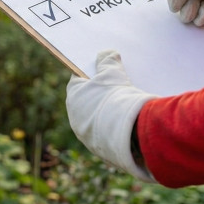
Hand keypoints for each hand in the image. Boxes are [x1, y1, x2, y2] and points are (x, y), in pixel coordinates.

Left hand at [66, 50, 156, 180]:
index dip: (92, 73)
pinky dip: (115, 128)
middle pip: (88, 100)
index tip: (102, 69)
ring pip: (97, 119)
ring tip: (126, 106)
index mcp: (74, 97)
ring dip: (107, 112)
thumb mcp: (113, 73)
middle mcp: (75, 118)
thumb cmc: (117, 98)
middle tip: (117, 87)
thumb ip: (108, 61)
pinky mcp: (100, 149)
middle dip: (100, 93)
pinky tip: (128, 124)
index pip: (79, 80)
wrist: (129, 133)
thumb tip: (105, 53)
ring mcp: (87, 135)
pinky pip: (107, 134)